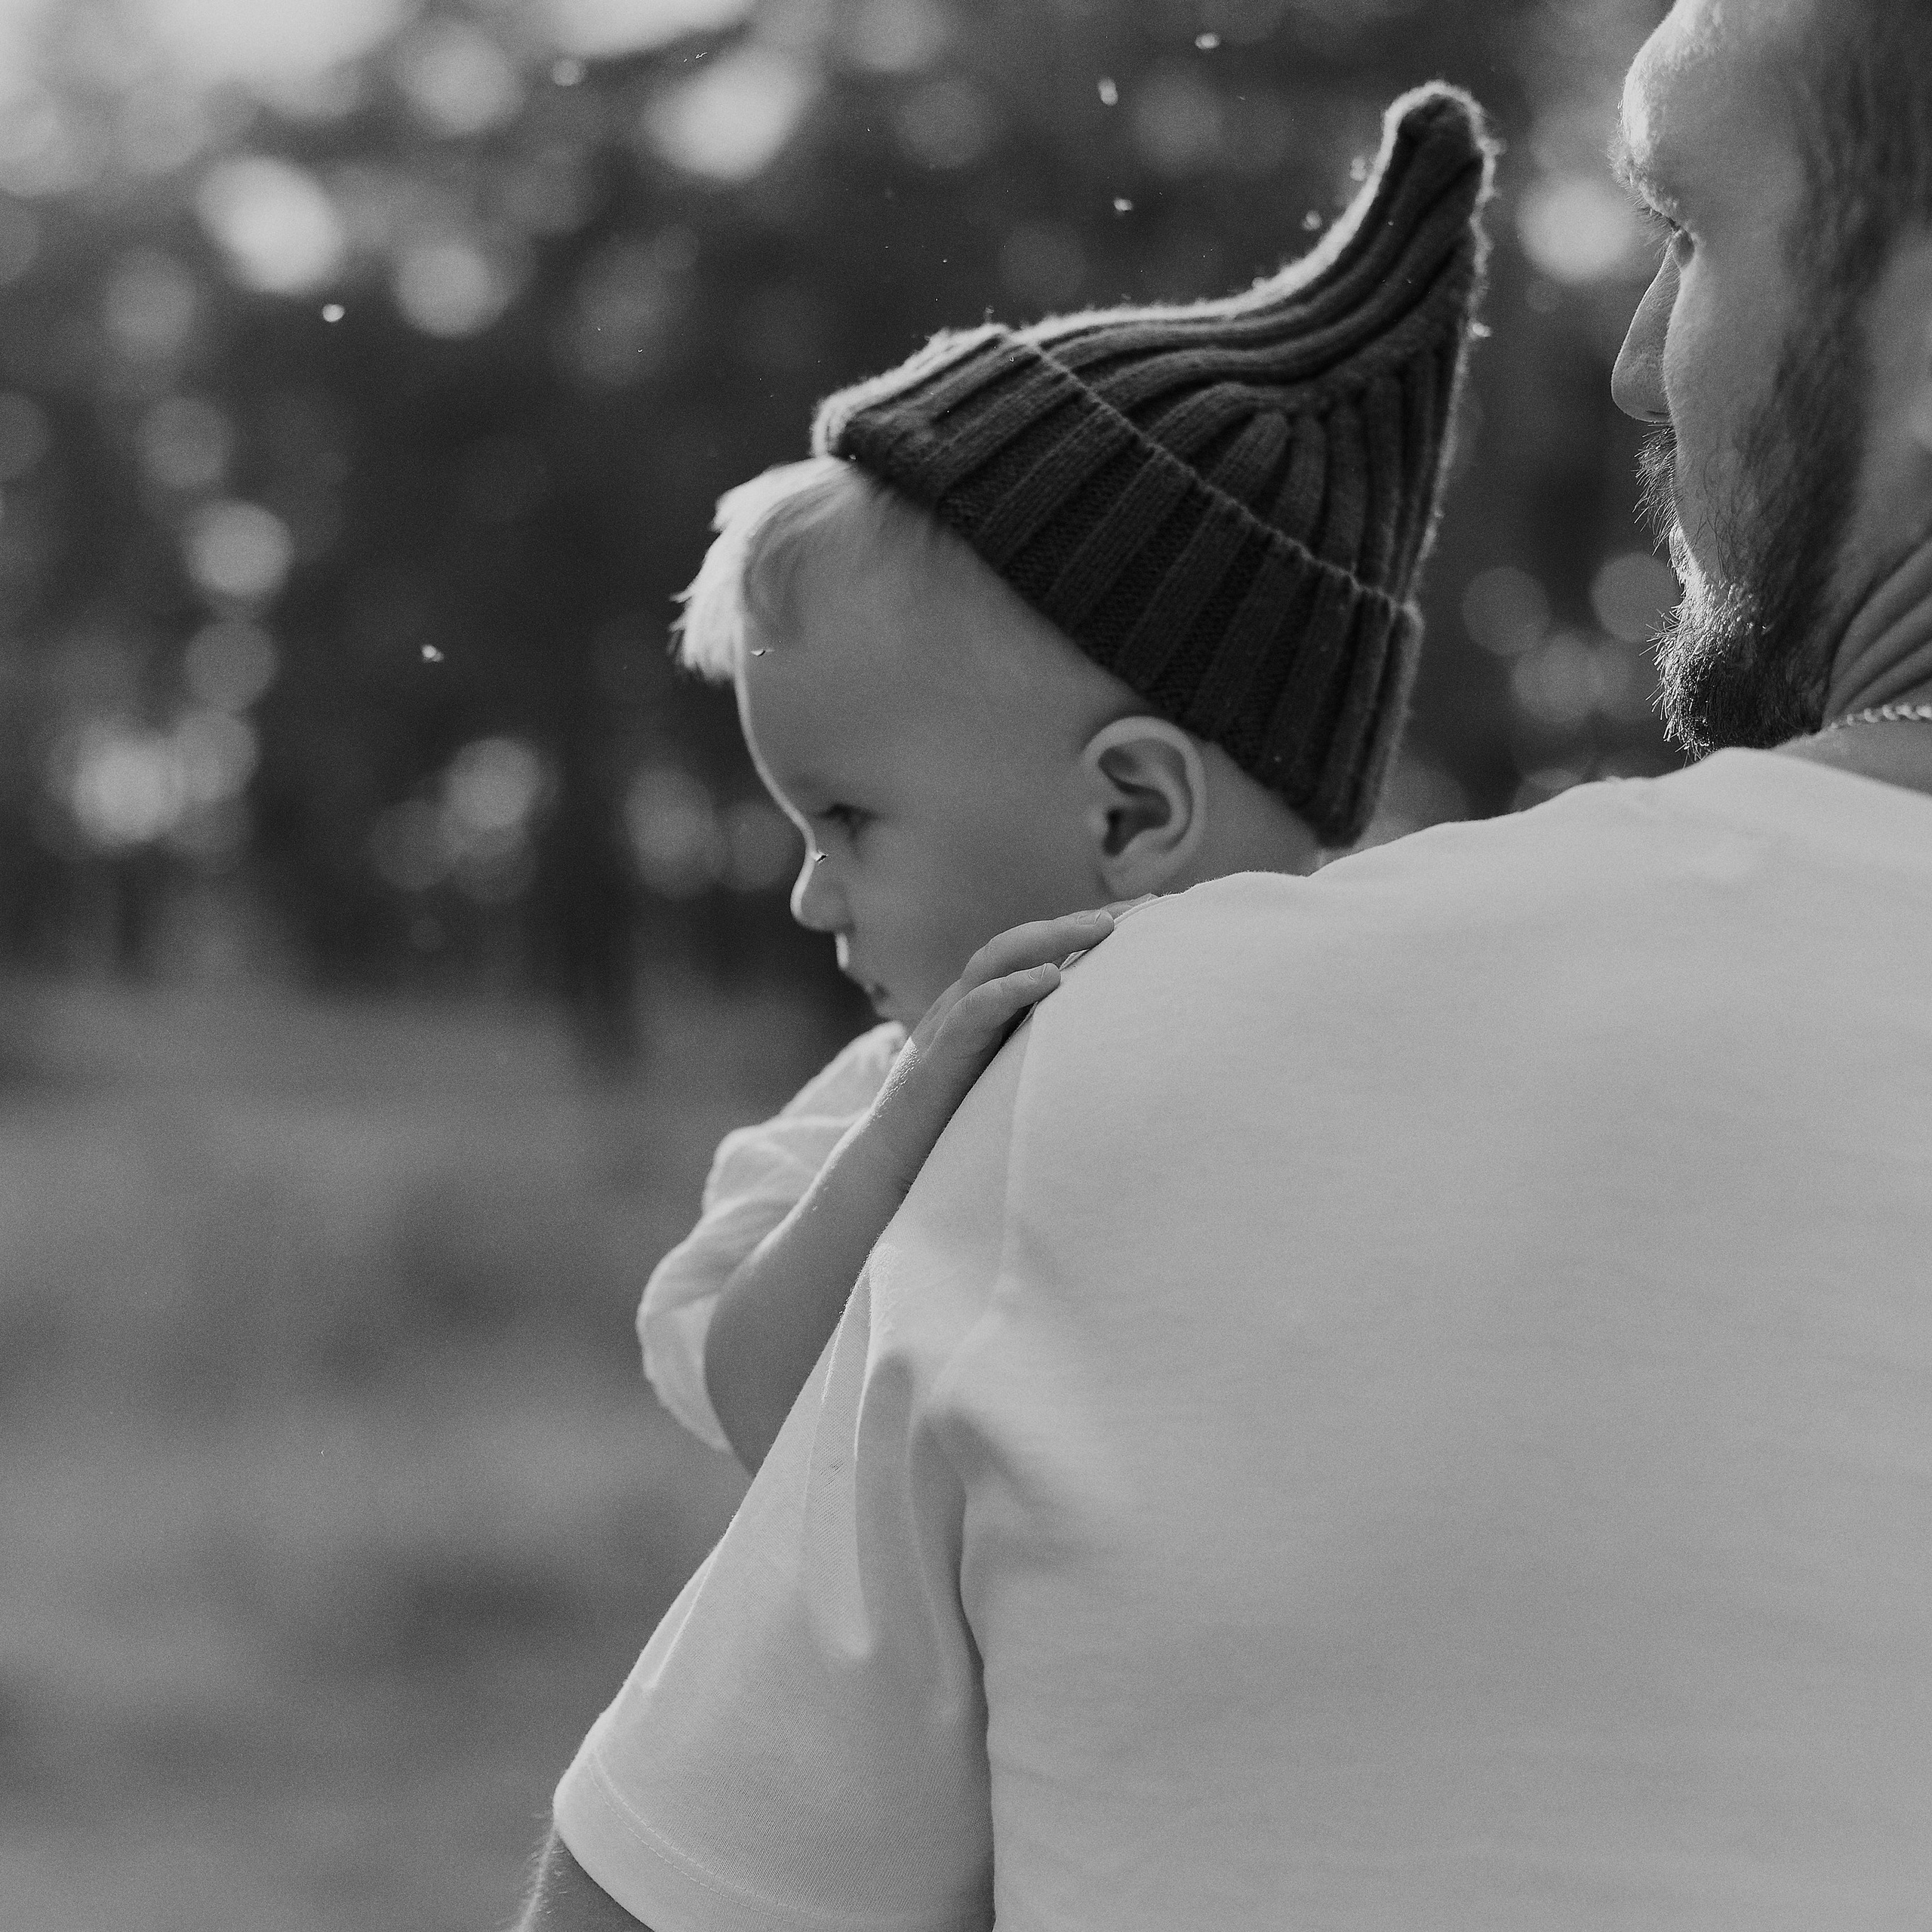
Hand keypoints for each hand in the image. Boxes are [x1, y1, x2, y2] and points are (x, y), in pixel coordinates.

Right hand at [866, 907, 1117, 1196]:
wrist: (890, 1167)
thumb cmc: (954, 1125)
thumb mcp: (1004, 1078)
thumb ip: (1038, 1051)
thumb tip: (1104, 1047)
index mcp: (983, 1008)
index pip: (1034, 953)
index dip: (1082, 930)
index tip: (1142, 912)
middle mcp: (964, 1004)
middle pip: (1019, 943)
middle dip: (1075, 922)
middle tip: (1136, 909)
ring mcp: (947, 1024)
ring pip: (995, 961)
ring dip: (1049, 939)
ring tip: (1099, 928)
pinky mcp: (937, 1058)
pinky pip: (973, 1010)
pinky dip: (1010, 989)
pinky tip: (1050, 978)